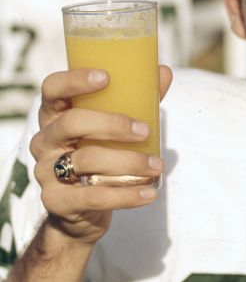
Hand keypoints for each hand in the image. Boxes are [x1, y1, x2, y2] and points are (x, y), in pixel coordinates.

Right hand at [30, 66, 172, 245]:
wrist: (81, 210)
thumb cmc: (99, 156)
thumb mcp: (114, 128)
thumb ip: (137, 101)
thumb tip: (163, 71)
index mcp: (56, 116)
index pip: (52, 89)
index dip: (74, 80)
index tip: (106, 77)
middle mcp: (44, 140)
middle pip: (72, 123)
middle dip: (112, 124)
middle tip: (145, 131)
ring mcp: (45, 171)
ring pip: (86, 160)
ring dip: (129, 162)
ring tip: (157, 166)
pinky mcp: (56, 200)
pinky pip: (93, 197)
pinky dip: (126, 196)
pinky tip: (149, 193)